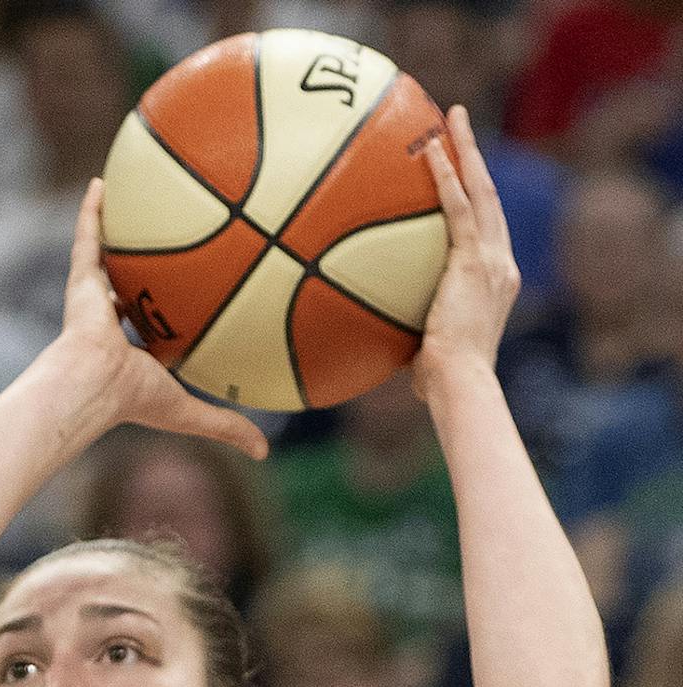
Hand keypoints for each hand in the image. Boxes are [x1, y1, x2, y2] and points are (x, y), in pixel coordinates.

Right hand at [49, 178, 268, 459]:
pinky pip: (87, 236)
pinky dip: (92, 210)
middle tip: (165, 236)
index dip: (167, 306)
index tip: (186, 290)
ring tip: (131, 191)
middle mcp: (113, 318)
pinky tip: (104, 180)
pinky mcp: (80, 281)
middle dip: (143, 262)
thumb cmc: (132, 400)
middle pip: (132, 282)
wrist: (91, 385)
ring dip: (117, 226)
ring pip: (109, 254)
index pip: (153, 321)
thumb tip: (265, 453)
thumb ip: (225, 426)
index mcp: (134, 347)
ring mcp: (94, 298)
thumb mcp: (189, 410)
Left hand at [413, 105, 519, 400]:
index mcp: (495, 279)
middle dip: (474, 158)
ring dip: (466, 151)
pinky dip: (446, 178)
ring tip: (451, 117)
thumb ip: (410, 329)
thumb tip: (371, 335)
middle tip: (458, 123)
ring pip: (481, 191)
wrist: (461, 383)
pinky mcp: (475, 261)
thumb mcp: (426, 347)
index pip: (485, 226)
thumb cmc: (441, 381)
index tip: (460, 169)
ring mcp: (493, 259)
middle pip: (489, 196)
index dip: (475, 194)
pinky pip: (458, 209)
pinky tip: (429, 152)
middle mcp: (502, 263)